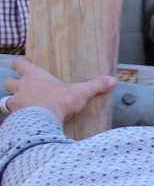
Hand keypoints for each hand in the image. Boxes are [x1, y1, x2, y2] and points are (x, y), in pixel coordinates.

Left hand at [0, 57, 116, 128]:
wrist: (43, 121)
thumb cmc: (58, 102)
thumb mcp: (80, 92)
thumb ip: (95, 86)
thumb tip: (112, 80)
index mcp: (34, 76)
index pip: (19, 63)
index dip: (21, 64)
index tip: (25, 67)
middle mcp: (21, 87)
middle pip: (9, 80)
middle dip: (14, 84)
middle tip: (24, 89)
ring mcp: (15, 102)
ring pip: (6, 99)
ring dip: (13, 101)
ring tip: (23, 106)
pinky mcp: (14, 117)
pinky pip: (10, 116)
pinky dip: (15, 118)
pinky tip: (24, 122)